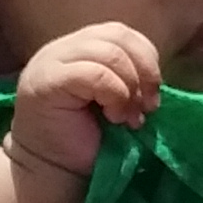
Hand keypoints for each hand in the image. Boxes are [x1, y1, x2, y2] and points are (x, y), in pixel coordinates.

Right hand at [11, 22, 162, 180]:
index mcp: (82, 46)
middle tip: (147, 107)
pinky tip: (112, 117)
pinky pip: (93, 73)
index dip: (147, 59)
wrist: (54, 169)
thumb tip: (157, 78)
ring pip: (109, 54)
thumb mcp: (117, 97)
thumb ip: (131, 75)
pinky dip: (114, 95)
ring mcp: (50, 61)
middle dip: (144, 71)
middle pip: (118, 36)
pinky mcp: (45, 81)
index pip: (123, 33)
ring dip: (130, 88)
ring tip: (128, 118)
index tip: (153, 95)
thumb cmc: (89, 136)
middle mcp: (63, 48)